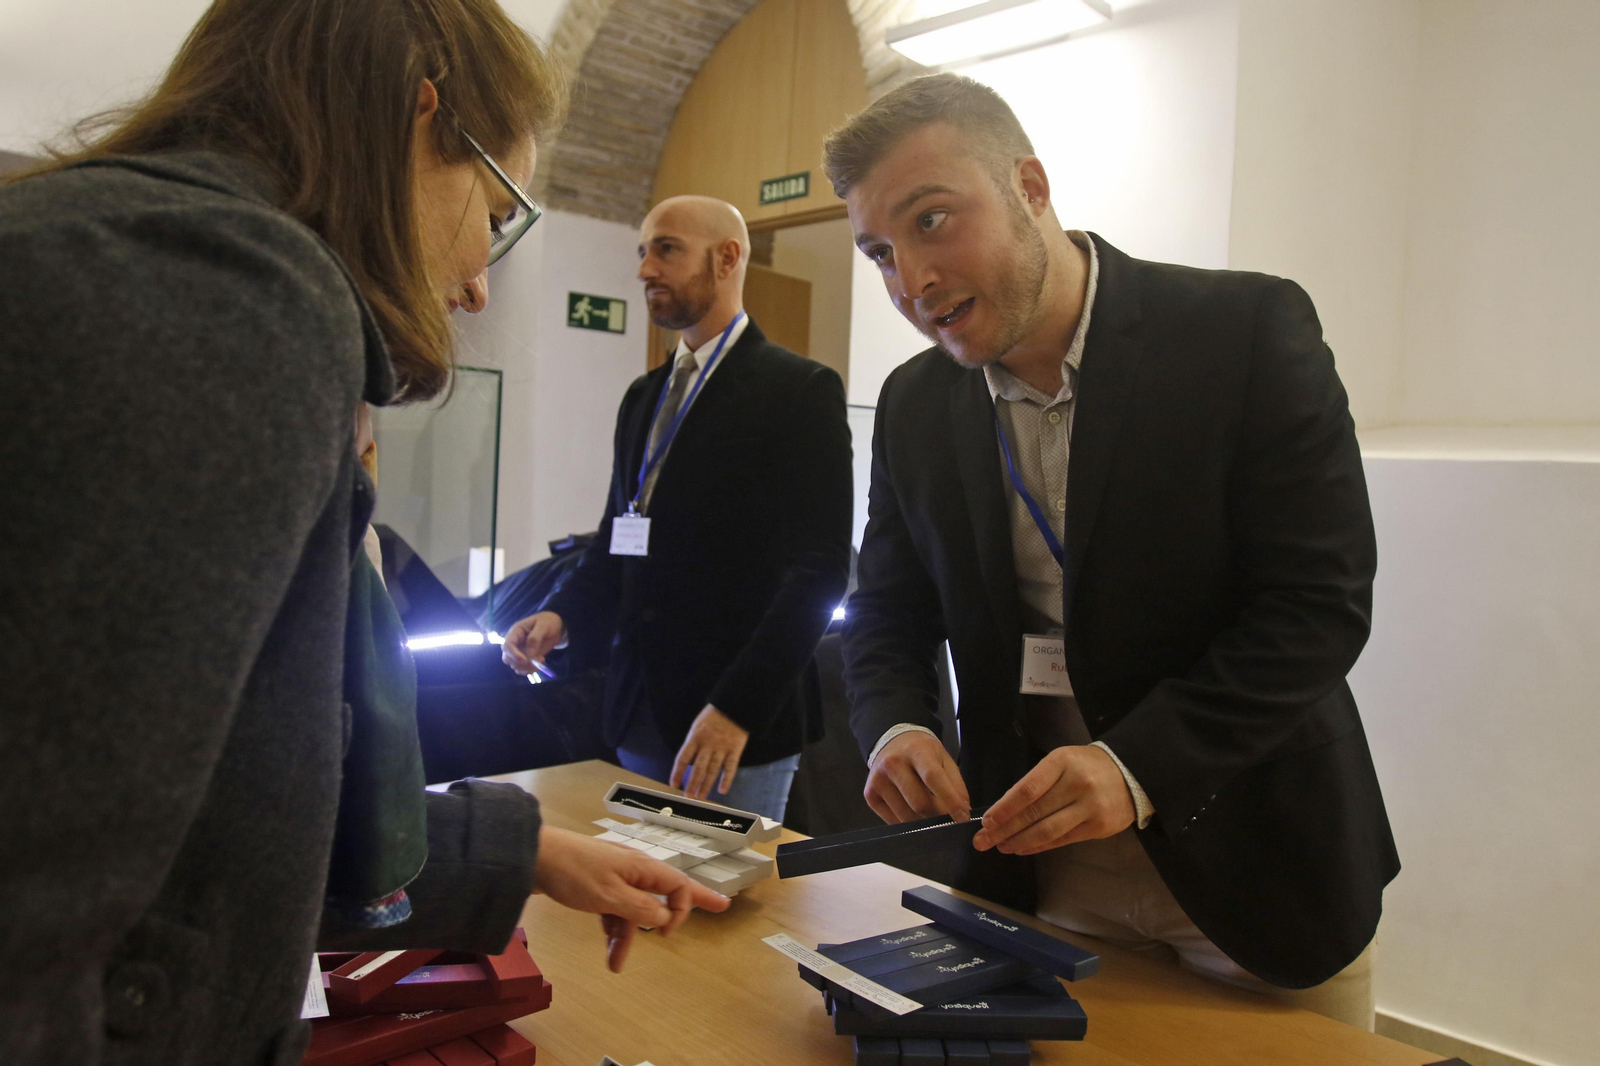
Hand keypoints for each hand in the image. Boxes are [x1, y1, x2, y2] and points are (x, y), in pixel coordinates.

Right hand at [501, 611, 564, 674]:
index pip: (507, 645)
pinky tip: (539, 664)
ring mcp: (519, 651)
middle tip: (536, 661)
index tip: (525, 660)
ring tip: (540, 660)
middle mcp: (515, 643)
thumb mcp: (543, 626)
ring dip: (526, 668)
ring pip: (514, 665)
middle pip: (507, 658)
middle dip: (520, 663)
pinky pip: (522, 668)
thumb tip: (529, 655)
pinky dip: (529, 670)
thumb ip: (535, 639)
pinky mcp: (526, 658)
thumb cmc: (548, 622)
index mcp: (516, 632)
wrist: (556, 626)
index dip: (513, 654)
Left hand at [532, 826, 730, 971]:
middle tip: (722, 907)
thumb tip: (666, 917)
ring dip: (628, 936)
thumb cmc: (574, 873)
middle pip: (666, 892)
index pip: (678, 886)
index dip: (683, 909)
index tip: (668, 933)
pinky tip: (608, 951)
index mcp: (642, 868)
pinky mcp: (597, 886)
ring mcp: (615, 878)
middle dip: (683, 908)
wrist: (532, 858)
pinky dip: (612, 930)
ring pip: (634, 909)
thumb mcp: (610, 896)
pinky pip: (615, 911)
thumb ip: (641, 909)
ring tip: (616, 965)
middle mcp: (633, 870)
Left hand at [671, 706, 749, 799]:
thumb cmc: (714, 715)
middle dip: (692, 783)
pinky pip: (730, 767)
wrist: (734, 705)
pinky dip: (726, 780)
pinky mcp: (735, 749)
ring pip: (713, 770)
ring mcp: (722, 748)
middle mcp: (708, 745)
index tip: (674, 784)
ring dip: (706, 785)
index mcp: (695, 737)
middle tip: (688, 796)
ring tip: (702, 796)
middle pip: (698, 768)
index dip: (678, 773)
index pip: (683, 758)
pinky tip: (722, 790)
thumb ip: (694, 742)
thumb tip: (688, 761)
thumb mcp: (698, 725)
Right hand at [864, 730, 969, 823]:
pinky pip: (893, 821)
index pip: (933, 779)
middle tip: (946, 817)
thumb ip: (956, 784)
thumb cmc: (920, 751)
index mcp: (915, 751)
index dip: (950, 801)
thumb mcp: (943, 758)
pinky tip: (913, 812)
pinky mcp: (870, 795)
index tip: (962, 818)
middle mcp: (893, 764)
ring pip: (907, 817)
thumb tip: (963, 812)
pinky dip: (908, 823)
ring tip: (930, 814)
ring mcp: (878, 780)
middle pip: (919, 803)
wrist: (892, 741)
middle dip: (938, 816)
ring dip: (924, 822)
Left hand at [972, 745, 1133, 854]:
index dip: (1005, 808)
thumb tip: (1003, 810)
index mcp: (1062, 763)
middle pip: (1034, 812)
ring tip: (1001, 847)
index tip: (987, 821)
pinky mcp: (1099, 828)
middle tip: (982, 841)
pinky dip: (1040, 846)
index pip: (1027, 789)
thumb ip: (1036, 782)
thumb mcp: (1061, 761)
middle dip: (1004, 829)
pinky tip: (1023, 848)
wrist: (1131, 774)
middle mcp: (1077, 785)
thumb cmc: (1086, 766)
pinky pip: (1063, 840)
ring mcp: (1090, 808)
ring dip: (1020, 841)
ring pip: (1048, 830)